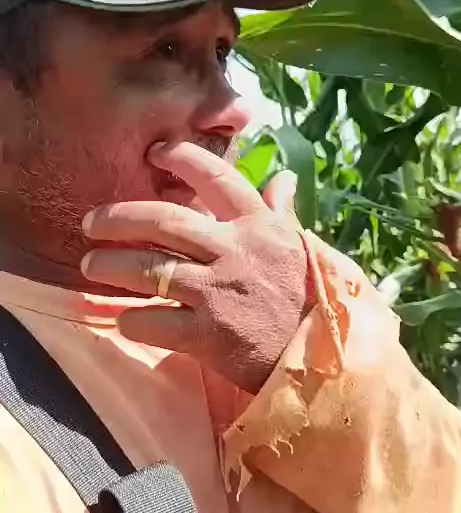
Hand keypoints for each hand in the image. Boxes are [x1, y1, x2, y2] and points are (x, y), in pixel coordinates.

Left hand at [81, 142, 314, 392]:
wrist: (316, 361)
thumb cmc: (305, 300)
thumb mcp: (298, 248)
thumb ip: (281, 212)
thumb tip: (284, 178)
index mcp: (258, 227)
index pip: (217, 178)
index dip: (183, 158)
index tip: (155, 152)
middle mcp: (236, 252)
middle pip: (165, 221)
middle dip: (119, 217)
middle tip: (91, 222)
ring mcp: (218, 293)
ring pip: (149, 269)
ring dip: (111, 265)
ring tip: (92, 265)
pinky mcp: (207, 335)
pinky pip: (153, 322)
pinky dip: (132, 320)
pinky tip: (125, 318)